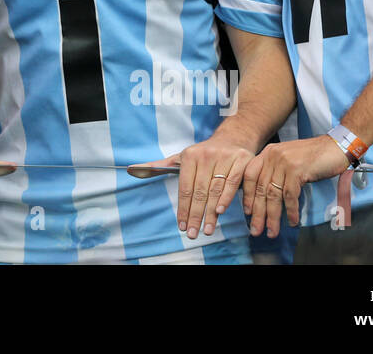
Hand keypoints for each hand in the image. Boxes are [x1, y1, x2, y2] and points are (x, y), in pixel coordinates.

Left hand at [130, 135, 254, 238]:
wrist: (232, 139)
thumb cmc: (203, 154)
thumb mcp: (181, 157)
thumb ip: (158, 166)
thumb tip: (131, 170)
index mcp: (190, 155)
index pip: (184, 187)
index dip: (182, 208)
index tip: (180, 226)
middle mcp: (206, 156)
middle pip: (199, 191)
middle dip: (195, 215)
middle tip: (192, 234)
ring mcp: (224, 158)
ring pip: (215, 190)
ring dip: (211, 213)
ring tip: (207, 230)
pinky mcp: (242, 162)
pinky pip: (233, 183)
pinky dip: (227, 198)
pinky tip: (220, 211)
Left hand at [241, 135, 350, 236]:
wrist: (336, 146)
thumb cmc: (314, 156)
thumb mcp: (289, 160)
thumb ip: (276, 172)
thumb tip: (267, 196)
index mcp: (268, 153)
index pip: (250, 176)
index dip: (247, 196)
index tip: (248, 212)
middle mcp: (272, 156)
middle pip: (260, 188)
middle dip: (258, 212)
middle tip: (256, 230)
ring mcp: (284, 162)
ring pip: (273, 194)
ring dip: (272, 216)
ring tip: (273, 231)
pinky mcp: (297, 170)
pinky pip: (290, 195)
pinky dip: (291, 211)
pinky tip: (292, 221)